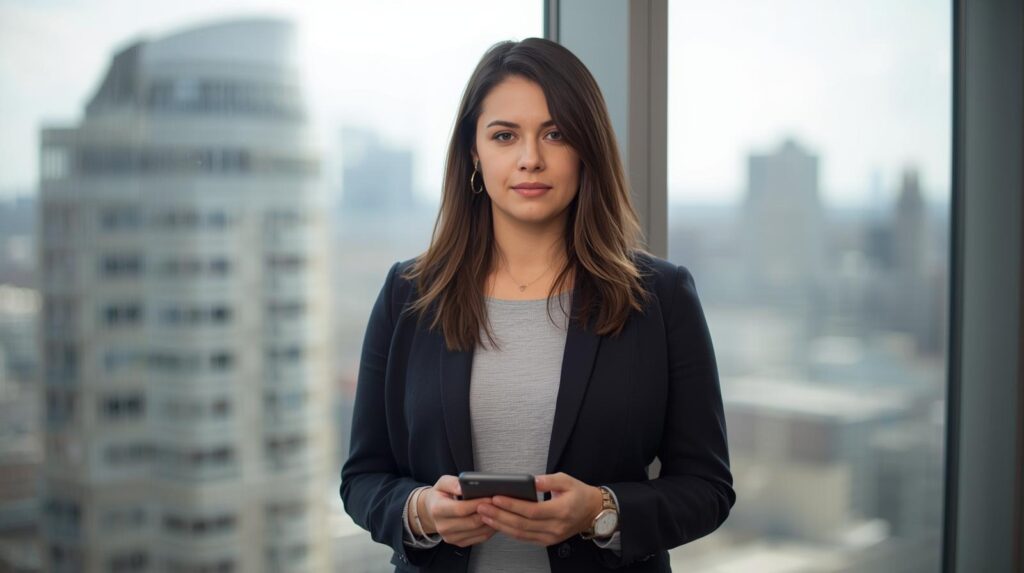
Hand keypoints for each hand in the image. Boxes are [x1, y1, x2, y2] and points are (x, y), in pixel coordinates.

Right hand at [418, 475, 496, 547]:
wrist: (432, 512)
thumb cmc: (440, 496)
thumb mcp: (442, 483)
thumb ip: (452, 483)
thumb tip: (462, 486)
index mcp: (437, 510)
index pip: (460, 509)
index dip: (477, 504)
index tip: (490, 497)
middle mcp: (442, 526)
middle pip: (471, 522)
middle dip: (487, 512)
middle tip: (499, 504)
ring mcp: (451, 537)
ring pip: (478, 531)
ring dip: (491, 521)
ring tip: (499, 510)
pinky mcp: (459, 543)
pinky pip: (480, 538)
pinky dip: (490, 529)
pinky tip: (494, 519)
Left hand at [475, 472, 603, 546]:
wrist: (593, 512)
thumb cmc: (580, 494)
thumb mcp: (567, 480)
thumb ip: (548, 480)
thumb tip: (532, 480)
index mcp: (561, 510)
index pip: (532, 510)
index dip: (512, 505)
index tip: (496, 498)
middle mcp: (555, 527)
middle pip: (522, 524)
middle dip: (499, 516)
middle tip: (483, 507)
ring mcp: (551, 537)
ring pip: (521, 534)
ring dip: (500, 525)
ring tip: (485, 515)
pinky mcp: (547, 541)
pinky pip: (525, 538)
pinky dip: (509, 531)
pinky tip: (497, 523)